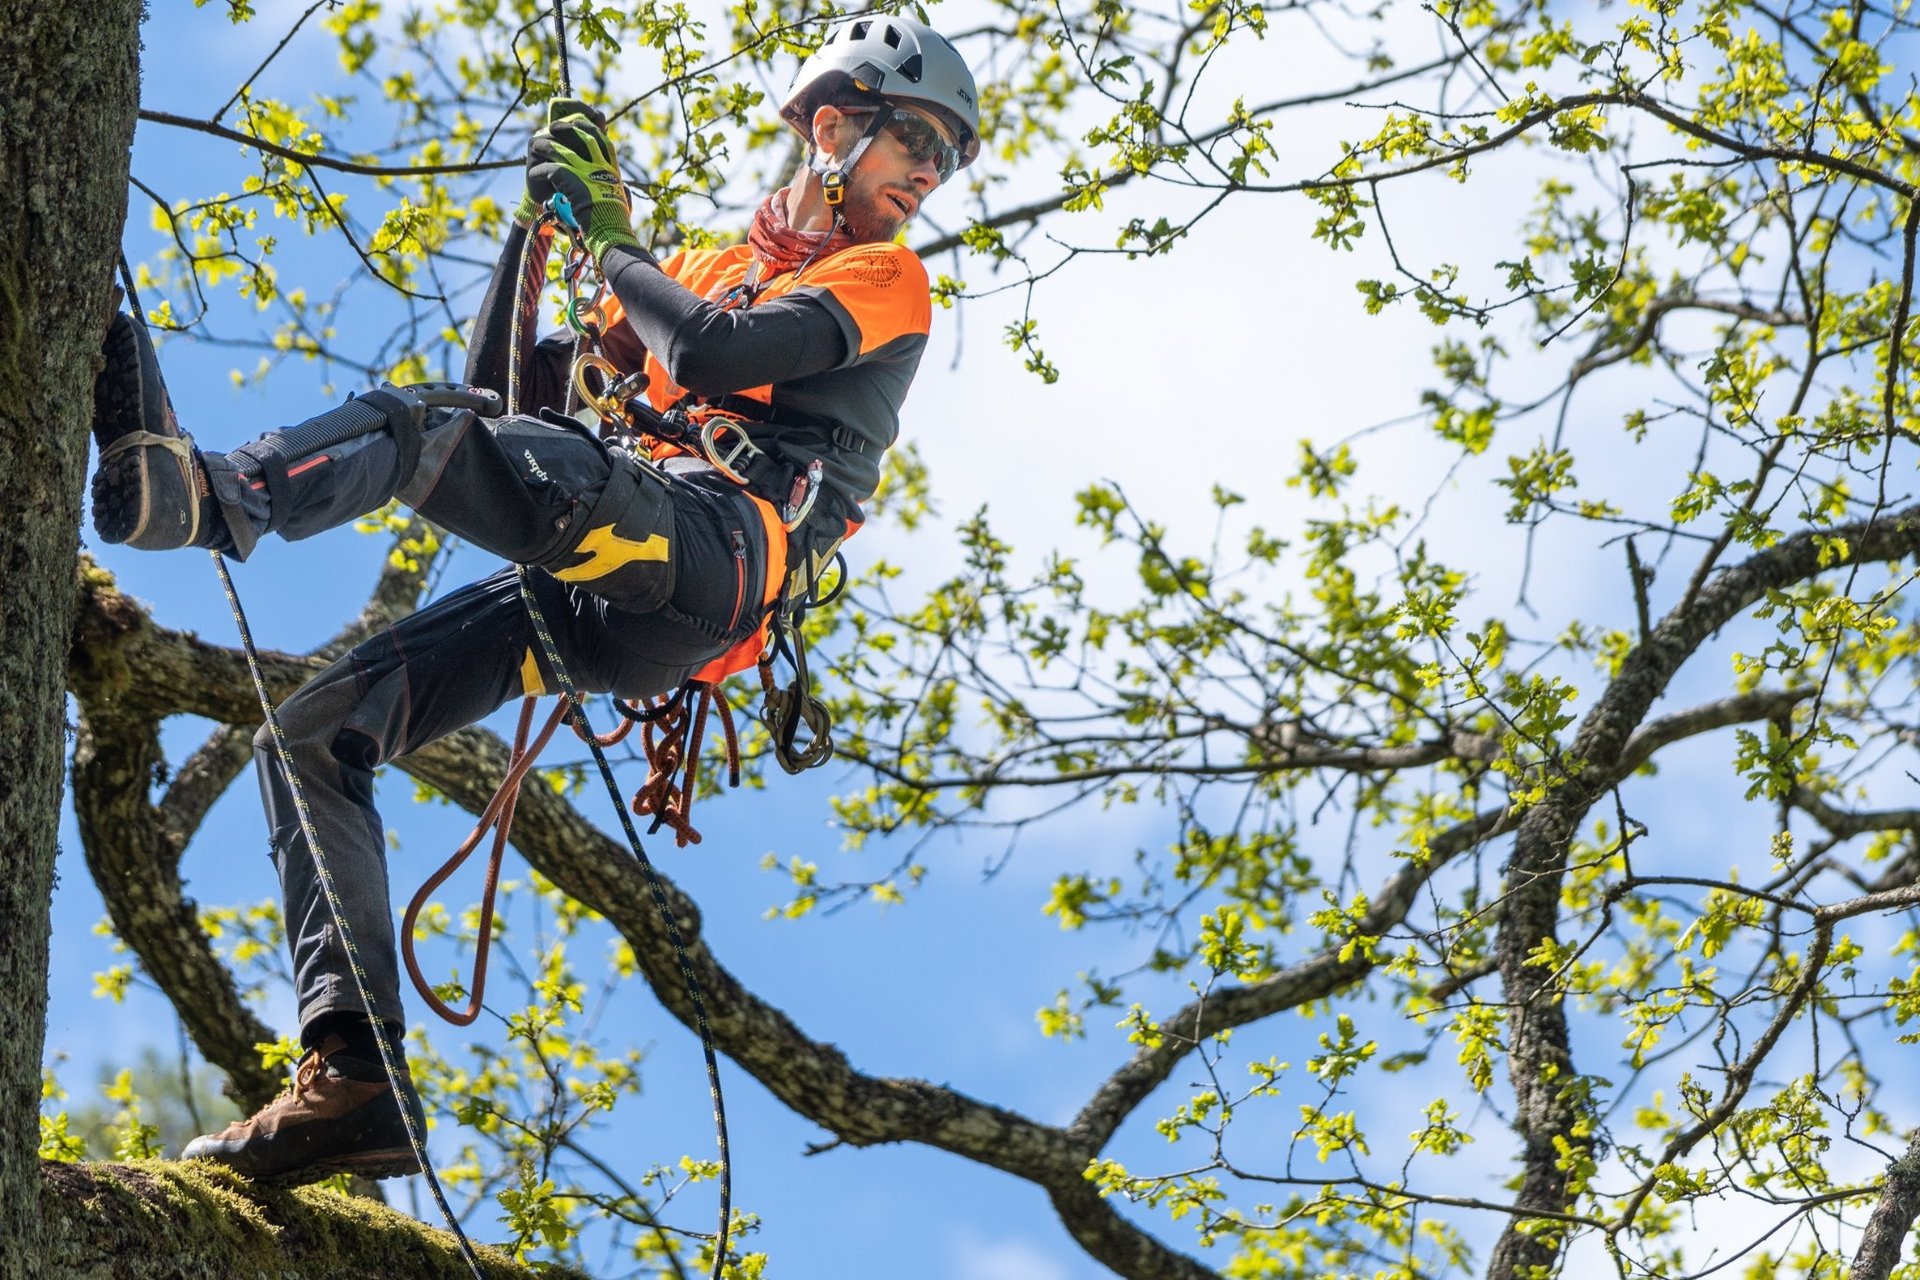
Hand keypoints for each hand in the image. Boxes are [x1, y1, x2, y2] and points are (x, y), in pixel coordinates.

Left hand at [527, 106, 638, 259]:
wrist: (611, 234)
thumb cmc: (616, 225)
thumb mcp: (623, 203)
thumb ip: (621, 192)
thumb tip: (626, 192)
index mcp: (613, 170)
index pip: (603, 141)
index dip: (590, 129)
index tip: (580, 125)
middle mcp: (601, 166)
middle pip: (583, 136)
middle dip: (567, 129)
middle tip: (554, 126)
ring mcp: (586, 171)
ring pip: (561, 149)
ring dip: (546, 146)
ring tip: (536, 145)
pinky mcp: (571, 180)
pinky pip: (550, 169)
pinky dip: (540, 171)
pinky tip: (534, 174)